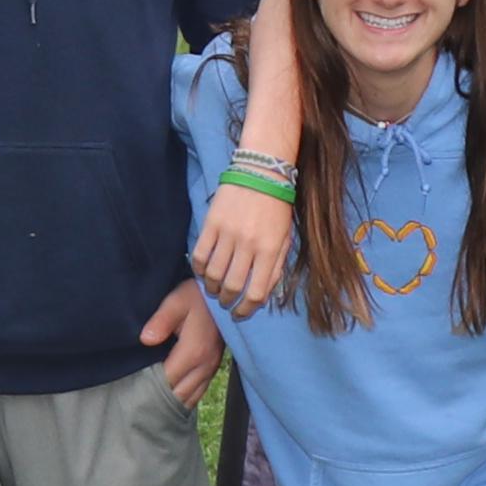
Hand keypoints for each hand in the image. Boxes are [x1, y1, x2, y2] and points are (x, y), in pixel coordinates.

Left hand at [141, 276, 224, 404]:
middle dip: (157, 398)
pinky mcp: (213, 368)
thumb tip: (145, 339)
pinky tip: (169, 394)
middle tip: (136, 397)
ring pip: (190, 398)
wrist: (223, 293)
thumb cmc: (197, 296)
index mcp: (194, 352)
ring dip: (171, 400)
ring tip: (149, 400)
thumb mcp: (177, 301)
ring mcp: (211, 368)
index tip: (131, 386)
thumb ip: (161, 320)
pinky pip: (198, 392)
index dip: (148, 387)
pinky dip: (183, 397)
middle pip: (178, 395)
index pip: (167, 381)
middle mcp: (205, 365)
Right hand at [193, 178, 295, 313]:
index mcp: (271, 250)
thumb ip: (276, 267)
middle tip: (226, 303)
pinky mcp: (211, 223)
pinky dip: (199, 270)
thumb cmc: (277, 207)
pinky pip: (200, 255)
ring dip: (212, 289)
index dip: (247, 310)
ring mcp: (228, 234)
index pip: (256, 293)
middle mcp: (249, 244)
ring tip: (215, 290)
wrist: (262, 171)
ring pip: (213, 275)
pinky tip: (204, 272)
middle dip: (228, 302)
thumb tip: (263, 294)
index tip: (241, 314)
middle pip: (232, 287)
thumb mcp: (285, 238)